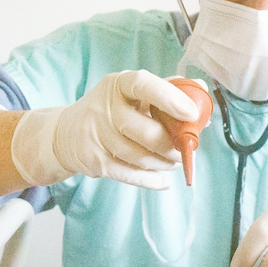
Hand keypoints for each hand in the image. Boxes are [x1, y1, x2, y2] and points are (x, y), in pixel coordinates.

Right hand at [10, 70, 199, 189]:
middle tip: (186, 149)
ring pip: (140, 156)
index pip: (143, 85)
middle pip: (145, 131)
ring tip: (174, 161)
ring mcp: (97, 136)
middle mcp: (104, 108)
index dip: (169, 98)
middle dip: (171, 145)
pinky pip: (130, 175)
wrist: (66, 133)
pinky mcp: (95, 161)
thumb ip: (166, 89)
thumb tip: (201, 89)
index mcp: (118, 85)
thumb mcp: (131, 93)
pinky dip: (152, 181)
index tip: (191, 114)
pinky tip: (165, 181)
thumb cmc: (111, 109)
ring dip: (163, 163)